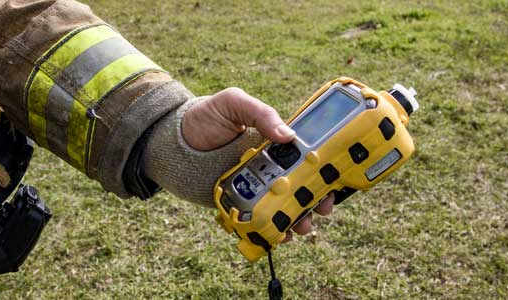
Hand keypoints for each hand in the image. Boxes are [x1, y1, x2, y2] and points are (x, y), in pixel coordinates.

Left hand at [182, 87, 334, 241]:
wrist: (172, 140)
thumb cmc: (207, 115)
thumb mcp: (233, 102)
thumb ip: (260, 113)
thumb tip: (288, 135)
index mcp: (275, 142)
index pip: (307, 155)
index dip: (325, 168)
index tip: (335, 180)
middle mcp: (270, 165)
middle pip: (302, 185)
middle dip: (317, 199)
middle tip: (323, 209)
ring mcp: (255, 186)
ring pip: (284, 206)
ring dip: (298, 218)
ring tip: (302, 226)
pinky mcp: (240, 203)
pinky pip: (259, 219)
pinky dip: (271, 230)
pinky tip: (278, 234)